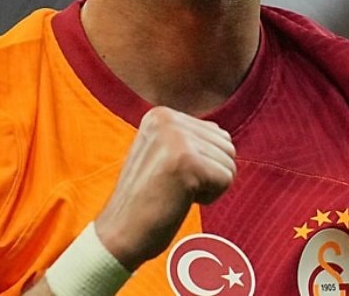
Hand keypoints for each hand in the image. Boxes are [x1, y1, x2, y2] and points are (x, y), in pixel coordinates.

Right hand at [94, 106, 235, 270]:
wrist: (119, 233)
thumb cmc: (146, 199)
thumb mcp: (162, 153)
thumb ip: (191, 138)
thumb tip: (222, 133)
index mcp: (161, 114)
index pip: (216, 133)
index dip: (202, 163)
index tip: (170, 175)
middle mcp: (167, 119)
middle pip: (226, 146)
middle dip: (209, 173)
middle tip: (174, 186)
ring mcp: (177, 139)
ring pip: (229, 163)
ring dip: (209, 186)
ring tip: (176, 192)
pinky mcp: (187, 162)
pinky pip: (226, 180)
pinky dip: (209, 198)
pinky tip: (180, 200)